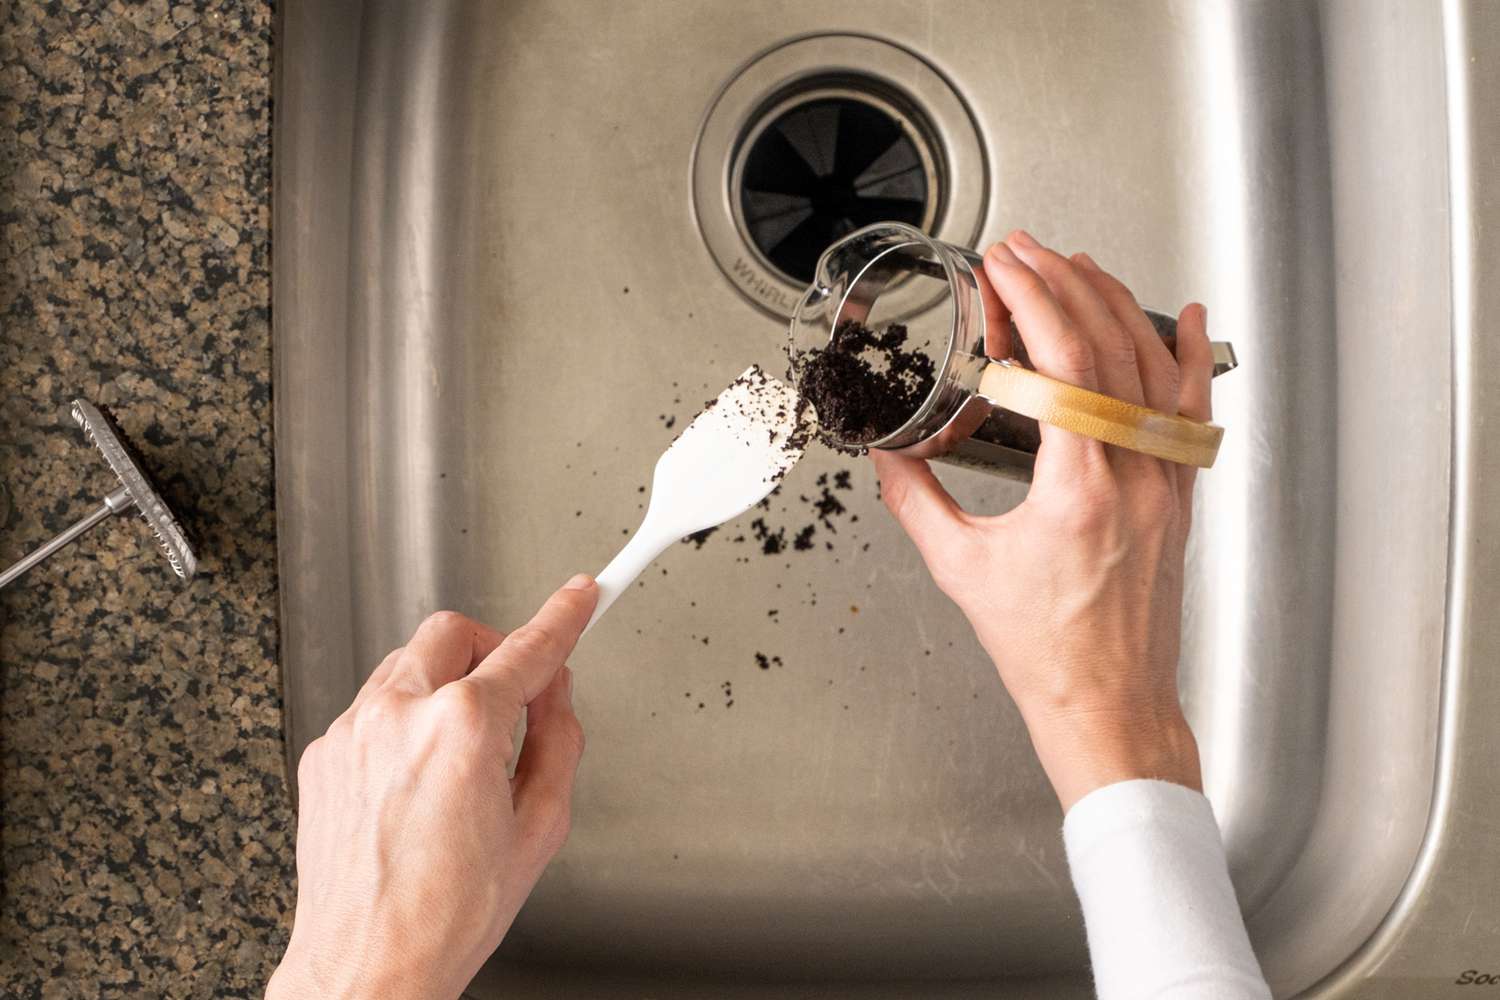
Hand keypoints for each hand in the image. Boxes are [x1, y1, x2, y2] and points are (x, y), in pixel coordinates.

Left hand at [266, 576, 596, 999]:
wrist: (367, 967)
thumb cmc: (445, 915)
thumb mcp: (539, 828)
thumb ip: (559, 744)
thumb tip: (556, 700)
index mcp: (464, 728)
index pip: (528, 648)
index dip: (564, 616)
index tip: (579, 596)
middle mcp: (400, 714)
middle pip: (455, 632)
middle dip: (492, 648)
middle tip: (515, 686)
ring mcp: (352, 730)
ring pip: (407, 664)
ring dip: (445, 684)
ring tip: (463, 747)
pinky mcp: (323, 753)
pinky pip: (374, 708)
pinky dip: (405, 721)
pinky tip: (419, 776)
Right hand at [872, 230, 1211, 811]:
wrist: (1107, 704)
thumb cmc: (1045, 652)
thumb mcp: (961, 569)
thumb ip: (917, 500)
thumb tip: (889, 453)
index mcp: (1079, 489)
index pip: (1063, 363)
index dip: (1032, 302)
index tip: (1003, 268)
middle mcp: (1134, 476)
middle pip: (1108, 348)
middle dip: (1064, 284)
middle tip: (1025, 252)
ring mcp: (1165, 482)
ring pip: (1153, 368)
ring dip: (1114, 304)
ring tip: (1078, 264)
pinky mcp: (1178, 495)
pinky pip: (1193, 410)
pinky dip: (1190, 357)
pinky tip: (1187, 317)